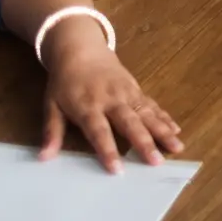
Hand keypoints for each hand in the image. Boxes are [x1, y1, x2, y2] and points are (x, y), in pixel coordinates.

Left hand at [39, 18, 182, 172]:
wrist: (81, 51)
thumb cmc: (64, 82)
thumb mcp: (52, 105)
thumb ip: (52, 132)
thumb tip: (44, 158)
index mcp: (88, 106)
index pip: (99, 132)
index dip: (108, 150)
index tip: (117, 170)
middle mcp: (112, 100)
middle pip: (130, 123)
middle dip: (145, 143)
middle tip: (157, 162)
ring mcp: (128, 93)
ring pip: (148, 114)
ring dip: (163, 131)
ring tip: (177, 147)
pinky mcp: (137, 89)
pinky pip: (153, 106)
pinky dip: (165, 118)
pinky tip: (176, 130)